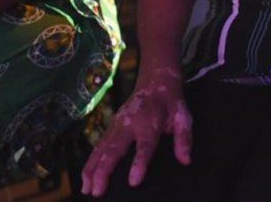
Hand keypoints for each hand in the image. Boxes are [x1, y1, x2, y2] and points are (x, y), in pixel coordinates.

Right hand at [81, 68, 192, 197]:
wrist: (155, 80)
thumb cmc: (171, 103)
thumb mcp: (183, 117)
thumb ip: (184, 138)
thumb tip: (186, 160)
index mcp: (150, 122)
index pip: (145, 145)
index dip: (139, 163)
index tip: (133, 182)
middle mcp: (129, 124)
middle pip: (114, 149)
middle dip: (104, 170)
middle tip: (97, 192)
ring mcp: (117, 124)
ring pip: (101, 148)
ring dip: (92, 169)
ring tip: (86, 190)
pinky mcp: (110, 126)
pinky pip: (97, 146)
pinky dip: (90, 162)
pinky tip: (85, 178)